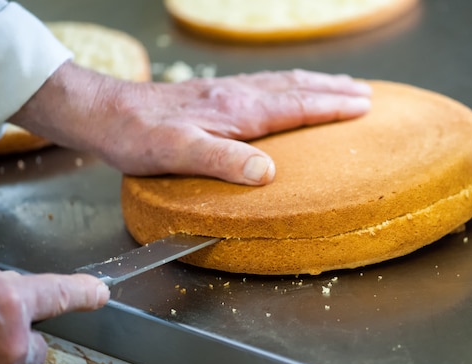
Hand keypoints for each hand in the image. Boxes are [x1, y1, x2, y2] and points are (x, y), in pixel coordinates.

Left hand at [10, 61, 371, 184]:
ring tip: (339, 85)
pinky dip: (289, 85)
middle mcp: (237, 95)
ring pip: (282, 82)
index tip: (363, 106)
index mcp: (237, 111)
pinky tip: (286, 90)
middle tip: (365, 93)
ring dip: (316, 83)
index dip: (331, 106)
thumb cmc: (139, 137)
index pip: (296, 105)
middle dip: (334, 90)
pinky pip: (265, 84)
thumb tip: (267, 173)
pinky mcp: (214, 95)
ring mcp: (226, 92)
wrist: (106, 113)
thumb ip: (223, 161)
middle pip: (297, 87)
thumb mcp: (178, 154)